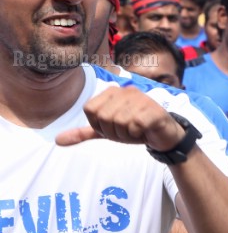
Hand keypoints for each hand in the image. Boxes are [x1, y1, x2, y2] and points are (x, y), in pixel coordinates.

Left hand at [55, 86, 185, 151]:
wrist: (164, 135)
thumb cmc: (134, 129)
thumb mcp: (107, 131)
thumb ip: (84, 133)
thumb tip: (57, 140)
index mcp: (112, 91)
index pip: (90, 110)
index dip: (98, 125)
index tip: (112, 128)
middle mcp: (126, 91)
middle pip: (104, 117)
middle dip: (113, 132)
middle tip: (126, 132)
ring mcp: (142, 99)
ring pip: (119, 122)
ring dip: (126, 134)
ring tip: (136, 132)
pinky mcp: (153, 110)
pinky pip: (135, 125)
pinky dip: (138, 134)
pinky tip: (145, 131)